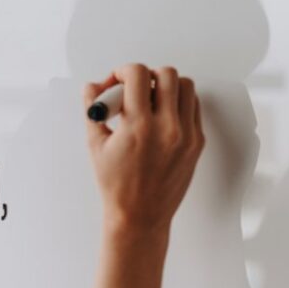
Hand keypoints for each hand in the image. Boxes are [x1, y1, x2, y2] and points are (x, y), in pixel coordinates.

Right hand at [83, 63, 204, 235]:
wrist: (140, 216)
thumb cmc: (116, 186)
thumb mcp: (96, 145)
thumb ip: (93, 109)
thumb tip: (92, 87)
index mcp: (139, 127)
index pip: (138, 74)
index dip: (122, 71)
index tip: (116, 82)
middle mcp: (167, 128)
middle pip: (167, 74)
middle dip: (147, 75)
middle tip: (134, 89)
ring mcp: (186, 135)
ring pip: (186, 87)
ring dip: (167, 86)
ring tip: (151, 101)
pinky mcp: (197, 143)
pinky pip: (194, 108)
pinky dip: (179, 104)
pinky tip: (163, 115)